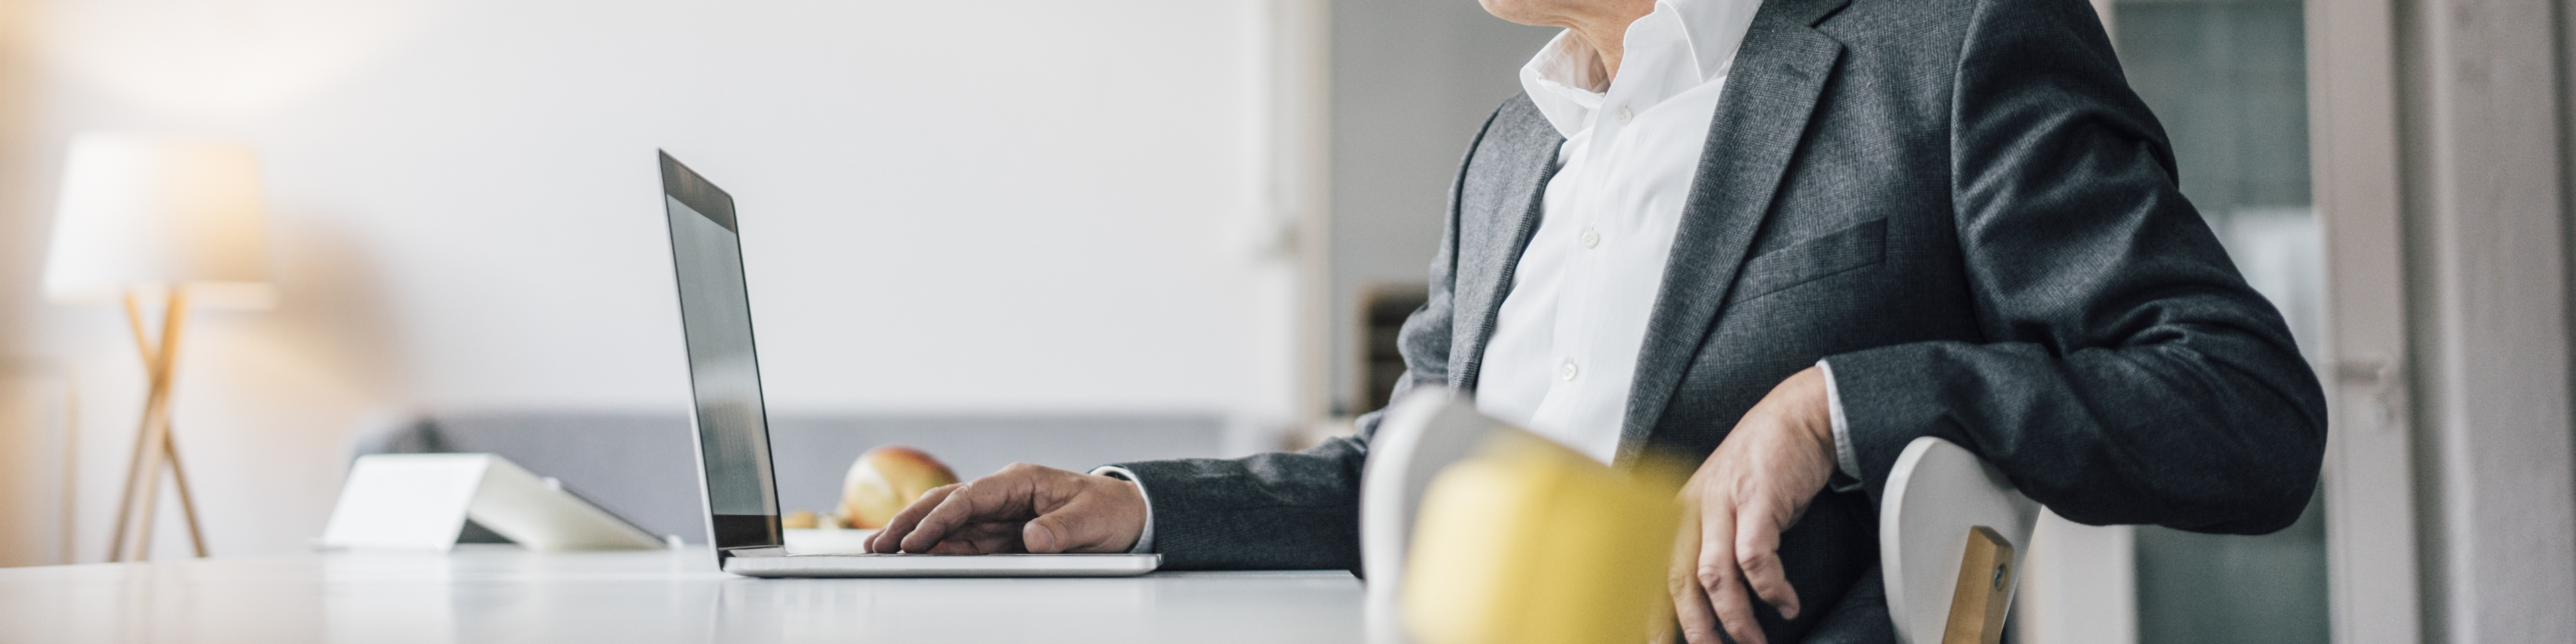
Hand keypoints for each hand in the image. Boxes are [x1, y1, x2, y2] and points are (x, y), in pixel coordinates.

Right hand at [863, 462, 1148, 554]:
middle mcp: (1003, 495)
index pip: (970, 498)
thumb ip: (1063, 529)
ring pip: (948, 524)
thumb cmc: (1109, 511)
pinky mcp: (1001, 534)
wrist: (1125, 515)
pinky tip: (913, 558)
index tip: (916, 540)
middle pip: (947, 505)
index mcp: (1020, 482)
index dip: (941, 519)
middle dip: (910, 523)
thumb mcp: (1092, 521)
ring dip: (914, 536)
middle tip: (877, 545)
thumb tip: (1033, 538)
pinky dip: (936, 549)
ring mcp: (999, 514)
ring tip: (879, 551)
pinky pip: (963, 542)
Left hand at [1668, 366, 1838, 643]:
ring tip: (1752, 640)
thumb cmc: (1763, 463)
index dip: (1651, 611)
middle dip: (1691, 626)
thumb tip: (1708, 595)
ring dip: (1735, 617)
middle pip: (1676, 579)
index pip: (1650, 568)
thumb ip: (1709, 540)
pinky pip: (1755, 558)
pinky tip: (1785, 604)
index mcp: (1676, 509)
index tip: (1656, 641)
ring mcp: (1723, 501)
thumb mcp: (1720, 499)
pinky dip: (1771, 589)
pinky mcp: (1757, 500)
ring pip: (1714, 576)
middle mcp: (1692, 505)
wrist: (1797, 416)